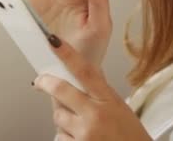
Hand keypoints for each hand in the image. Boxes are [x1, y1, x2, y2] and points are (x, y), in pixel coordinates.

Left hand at [34, 36, 151, 140]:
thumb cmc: (131, 137)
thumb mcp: (120, 109)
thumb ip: (100, 92)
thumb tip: (82, 74)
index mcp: (109, 100)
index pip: (85, 71)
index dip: (67, 54)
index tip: (53, 41)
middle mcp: (95, 115)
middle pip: (61, 90)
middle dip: (46, 83)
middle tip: (41, 81)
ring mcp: (85, 133)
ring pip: (58, 116)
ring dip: (63, 117)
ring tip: (79, 124)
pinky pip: (60, 137)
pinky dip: (66, 137)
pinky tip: (80, 139)